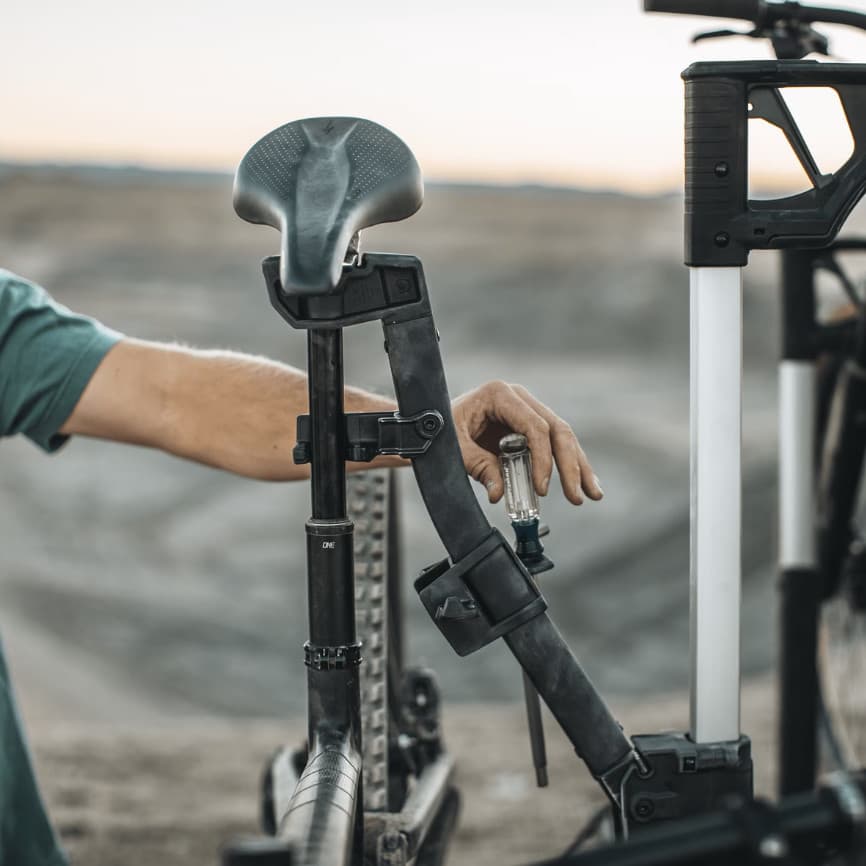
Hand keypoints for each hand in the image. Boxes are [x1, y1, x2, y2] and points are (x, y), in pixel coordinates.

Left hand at [450, 381, 602, 505]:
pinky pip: (552, 444)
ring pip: (562, 437)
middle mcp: (518, 398)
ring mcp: (526, 410)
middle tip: (577, 495)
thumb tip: (499, 493)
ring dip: (578, 467)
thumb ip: (478, 467)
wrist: (431, 422)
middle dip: (570, 464)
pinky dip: (567, 465)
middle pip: (556, 429)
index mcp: (500, 394)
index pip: (534, 426)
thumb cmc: (440, 429)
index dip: (543, 459)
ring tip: (592, 494)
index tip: (542, 488)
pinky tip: (581, 485)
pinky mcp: (528, 425)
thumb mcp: (454, 448)